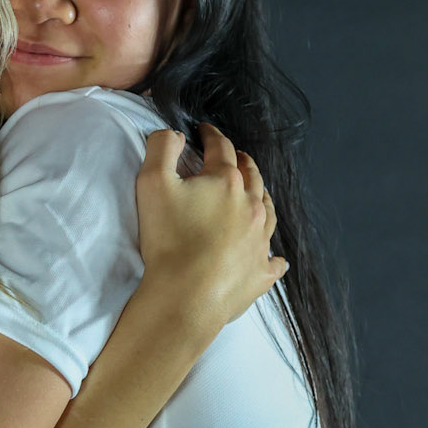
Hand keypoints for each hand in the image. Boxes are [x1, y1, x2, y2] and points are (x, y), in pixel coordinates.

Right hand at [134, 124, 285, 344]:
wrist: (187, 296)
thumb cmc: (168, 240)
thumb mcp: (151, 184)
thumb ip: (161, 148)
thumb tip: (174, 134)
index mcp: (226, 182)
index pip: (221, 149)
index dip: (211, 135)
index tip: (204, 130)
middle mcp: (251, 206)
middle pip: (251, 176)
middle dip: (242, 162)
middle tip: (235, 157)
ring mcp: (260, 240)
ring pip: (268, 211)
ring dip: (261, 197)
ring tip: (256, 194)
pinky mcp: (261, 272)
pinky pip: (274, 261)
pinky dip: (274, 255)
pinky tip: (275, 257)